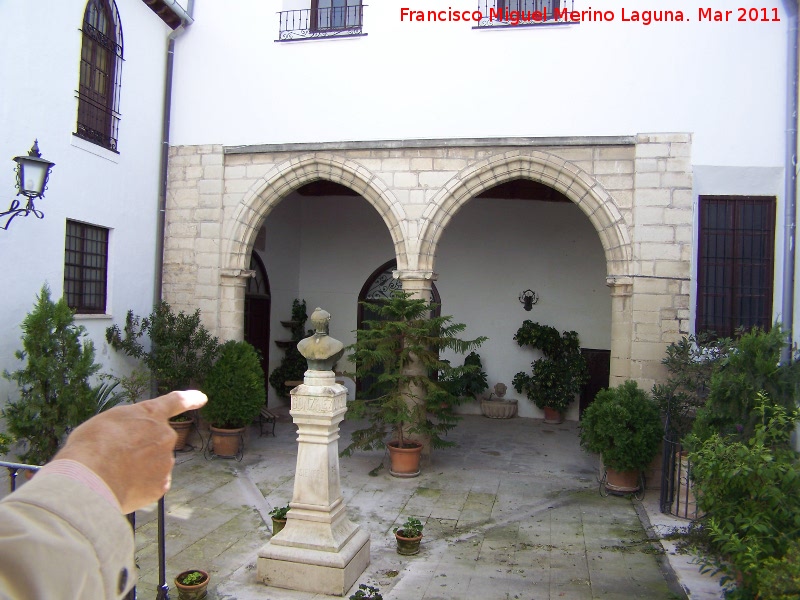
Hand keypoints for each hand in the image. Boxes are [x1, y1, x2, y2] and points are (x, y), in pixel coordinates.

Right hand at [54, 390, 207, 512]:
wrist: (90, 478)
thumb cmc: (90, 446)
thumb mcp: (106, 423)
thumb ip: (126, 427)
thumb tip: (127, 440)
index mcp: (150, 414)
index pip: (175, 402)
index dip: (189, 399)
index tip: (202, 398)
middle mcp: (164, 435)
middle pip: (157, 442)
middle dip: (142, 450)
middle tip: (116, 458)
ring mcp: (165, 461)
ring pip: (153, 465)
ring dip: (138, 470)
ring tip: (113, 474)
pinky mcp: (162, 485)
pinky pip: (152, 484)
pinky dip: (139, 487)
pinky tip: (122, 488)